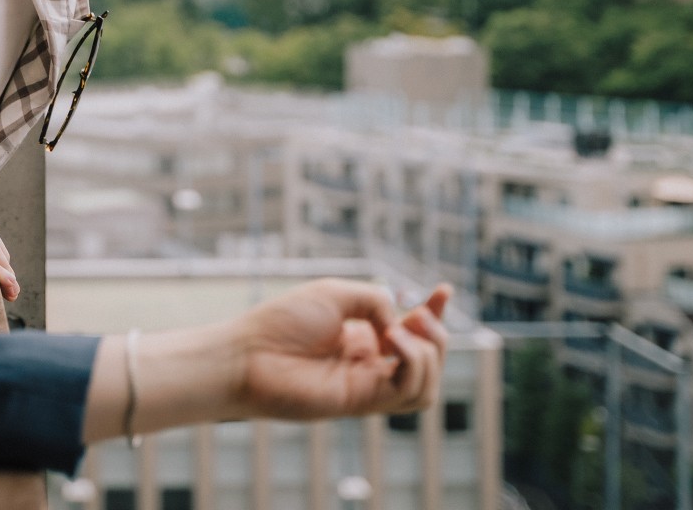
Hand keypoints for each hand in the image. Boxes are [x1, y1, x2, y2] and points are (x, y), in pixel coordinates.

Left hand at [230, 280, 450, 420]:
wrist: (248, 354)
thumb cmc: (282, 322)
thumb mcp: (335, 294)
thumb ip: (375, 302)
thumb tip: (400, 324)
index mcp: (362, 337)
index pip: (412, 333)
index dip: (434, 313)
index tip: (444, 290)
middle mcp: (368, 365)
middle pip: (428, 361)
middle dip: (437, 333)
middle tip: (417, 313)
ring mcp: (367, 387)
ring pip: (425, 386)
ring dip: (430, 354)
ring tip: (400, 330)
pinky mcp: (362, 404)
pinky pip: (409, 393)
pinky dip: (413, 363)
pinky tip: (391, 341)